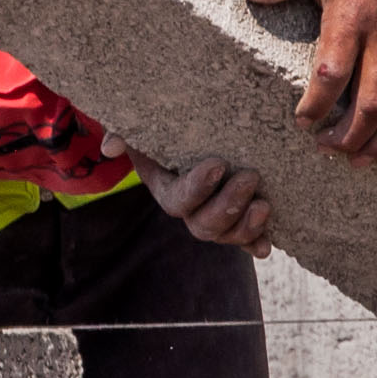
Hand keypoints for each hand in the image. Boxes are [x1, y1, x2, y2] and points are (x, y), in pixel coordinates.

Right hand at [100, 134, 273, 256]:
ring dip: (247, 227)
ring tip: (264, 205)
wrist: (190, 137)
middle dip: (228, 206)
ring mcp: (216, 218)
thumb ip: (122, 134)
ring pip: (227, 235)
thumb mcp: (142, 130)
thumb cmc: (166, 131)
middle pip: (205, 224)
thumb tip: (110, 147)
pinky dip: (255, 244)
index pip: (179, 200)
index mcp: (168, 190)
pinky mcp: (239, 220)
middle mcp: (191, 211)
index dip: (197, 188)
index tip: (217, 164)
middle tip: (249, 177)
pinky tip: (265, 247)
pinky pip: (246, 240)